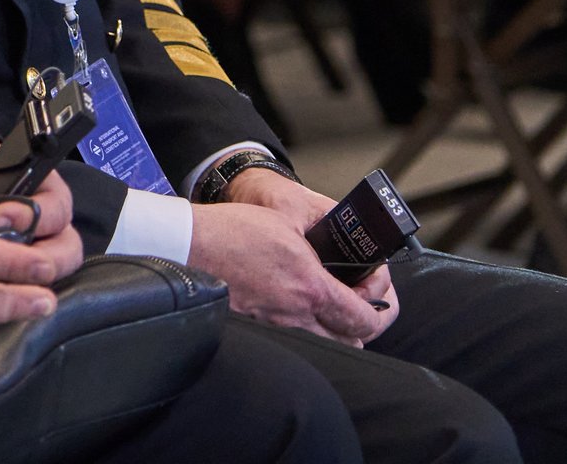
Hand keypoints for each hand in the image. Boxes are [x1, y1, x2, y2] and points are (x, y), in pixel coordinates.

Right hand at [189, 168, 395, 344]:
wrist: (187, 245)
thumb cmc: (232, 230)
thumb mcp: (288, 220)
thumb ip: (322, 237)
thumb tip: (344, 240)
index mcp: (310, 287)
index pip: (366, 318)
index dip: (379, 305)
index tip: (372, 285)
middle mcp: (296, 315)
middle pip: (351, 341)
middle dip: (361, 322)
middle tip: (356, 299)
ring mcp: (275, 326)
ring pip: (325, 345)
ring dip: (335, 328)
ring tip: (327, 304)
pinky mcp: (256, 328)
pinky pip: (295, 340)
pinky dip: (306, 330)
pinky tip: (295, 307)